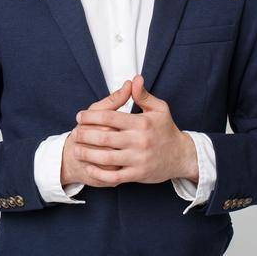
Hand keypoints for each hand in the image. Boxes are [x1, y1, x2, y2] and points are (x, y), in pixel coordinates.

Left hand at [70, 76, 197, 186]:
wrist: (181, 156)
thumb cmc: (167, 131)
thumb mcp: (159, 108)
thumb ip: (143, 95)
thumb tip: (133, 80)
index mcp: (142, 123)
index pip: (110, 116)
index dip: (91, 116)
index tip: (80, 116)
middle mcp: (139, 141)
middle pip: (104, 137)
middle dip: (85, 135)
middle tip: (74, 133)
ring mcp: (138, 159)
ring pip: (106, 158)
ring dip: (87, 154)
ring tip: (76, 149)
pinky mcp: (138, 174)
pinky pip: (114, 176)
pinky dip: (99, 173)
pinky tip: (89, 167)